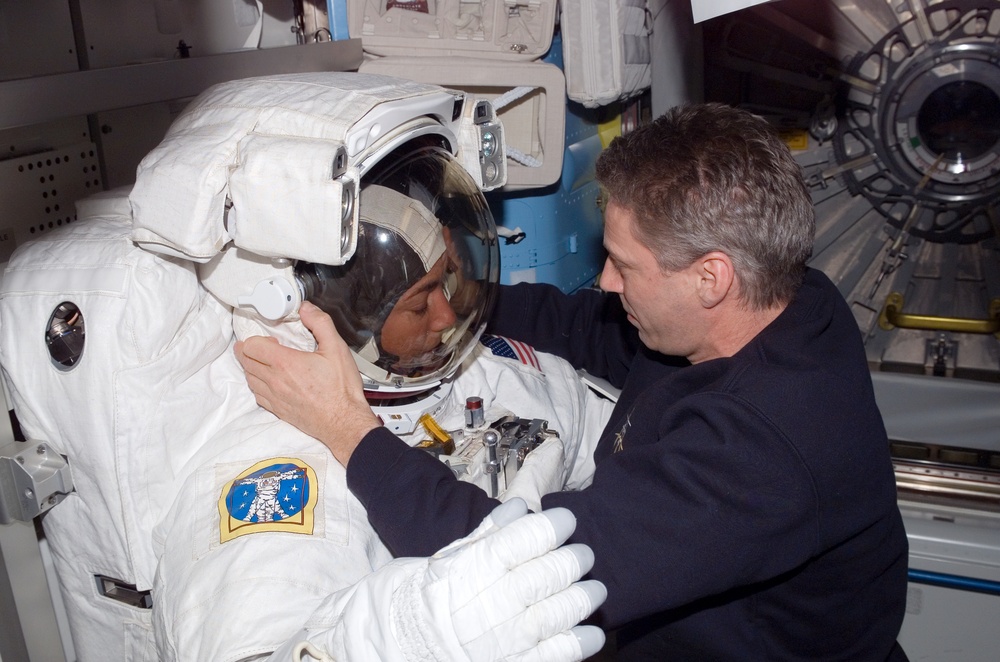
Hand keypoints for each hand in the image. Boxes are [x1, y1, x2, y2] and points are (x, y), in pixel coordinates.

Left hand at [235, 301, 379, 463]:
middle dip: (249, 350)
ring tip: (263, 361)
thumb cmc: (342, 389)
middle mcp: (274, 381)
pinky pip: (257, 395)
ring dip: (252, 367)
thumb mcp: (337, 349)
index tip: (271, 338)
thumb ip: (320, 324)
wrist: (344, 422)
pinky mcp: (277, 410)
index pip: (251, 346)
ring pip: (249, 378)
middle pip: (246, 361)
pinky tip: (269, 381)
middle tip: (261, 346)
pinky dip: (257, 384)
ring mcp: (274, 397)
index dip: (257, 338)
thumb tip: (306, 308)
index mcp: (285, 363)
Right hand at [267, 498, 606, 661]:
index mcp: (464, 572)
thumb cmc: (406, 601)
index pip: (519, 542)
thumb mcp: (439, 561)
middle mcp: (480, 606)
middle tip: (584, 553)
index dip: (550, 527)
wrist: (378, 650)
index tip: (567, 519)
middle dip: (570, 561)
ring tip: (594, 589)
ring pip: (550, 615)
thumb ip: (484, 537)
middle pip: (541, 576)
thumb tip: (520, 508)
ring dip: (579, 600)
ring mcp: (492, 644)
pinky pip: (547, 658)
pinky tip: (591, 634)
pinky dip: (575, 646)